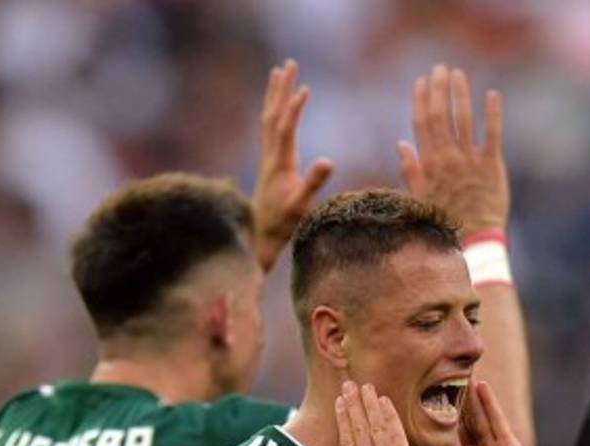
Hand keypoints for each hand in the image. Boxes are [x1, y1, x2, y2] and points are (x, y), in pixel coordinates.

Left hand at [252, 59, 333, 271]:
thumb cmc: (284, 224)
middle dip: (280, 89)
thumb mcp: (302, 205)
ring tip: (279, 73)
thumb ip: (313, 183)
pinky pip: (269, 128)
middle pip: (273, 114)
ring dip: (274, 95)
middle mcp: (270, 156)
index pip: (286, 127)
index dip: (294, 107)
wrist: (261, 236)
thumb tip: (328, 159)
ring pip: (268, 118)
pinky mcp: (270, 163)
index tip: (304, 87)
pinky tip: (278, 106)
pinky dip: (274, 110)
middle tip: (288, 64)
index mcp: (279, 163)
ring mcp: (268, 158)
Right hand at [324, 381, 437, 445]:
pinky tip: (384, 401)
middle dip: (354, 405)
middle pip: (357, 431)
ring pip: (373, 429)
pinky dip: (388, 417)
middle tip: (350, 384)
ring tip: (365, 386)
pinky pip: (394, 436)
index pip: (347, 444)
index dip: (344, 421)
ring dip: (369, 405)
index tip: (342, 404)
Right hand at [398, 64, 507, 237]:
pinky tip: (492, 95)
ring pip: (464, 119)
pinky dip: (493, 113)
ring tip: (459, 74)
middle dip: (440, 89)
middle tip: (441, 68)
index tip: (422, 80)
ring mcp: (470, 161)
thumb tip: (401, 144)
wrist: (474, 239)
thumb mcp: (420, 197)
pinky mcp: (492, 165)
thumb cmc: (445, 219)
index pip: (422, 123)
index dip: (422, 99)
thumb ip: (411, 169)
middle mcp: (448, 158)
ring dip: (461, 94)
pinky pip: (492, 134)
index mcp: (430, 164)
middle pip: (441, 115)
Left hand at [424, 381, 541, 445]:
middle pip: (472, 422)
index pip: (459, 436)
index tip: (433, 402)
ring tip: (465, 375)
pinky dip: (490, 405)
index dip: (449, 419)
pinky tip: (482, 388)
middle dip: (463, 402)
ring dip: (475, 397)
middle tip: (450, 378)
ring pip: (483, 418)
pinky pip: (498, 423)